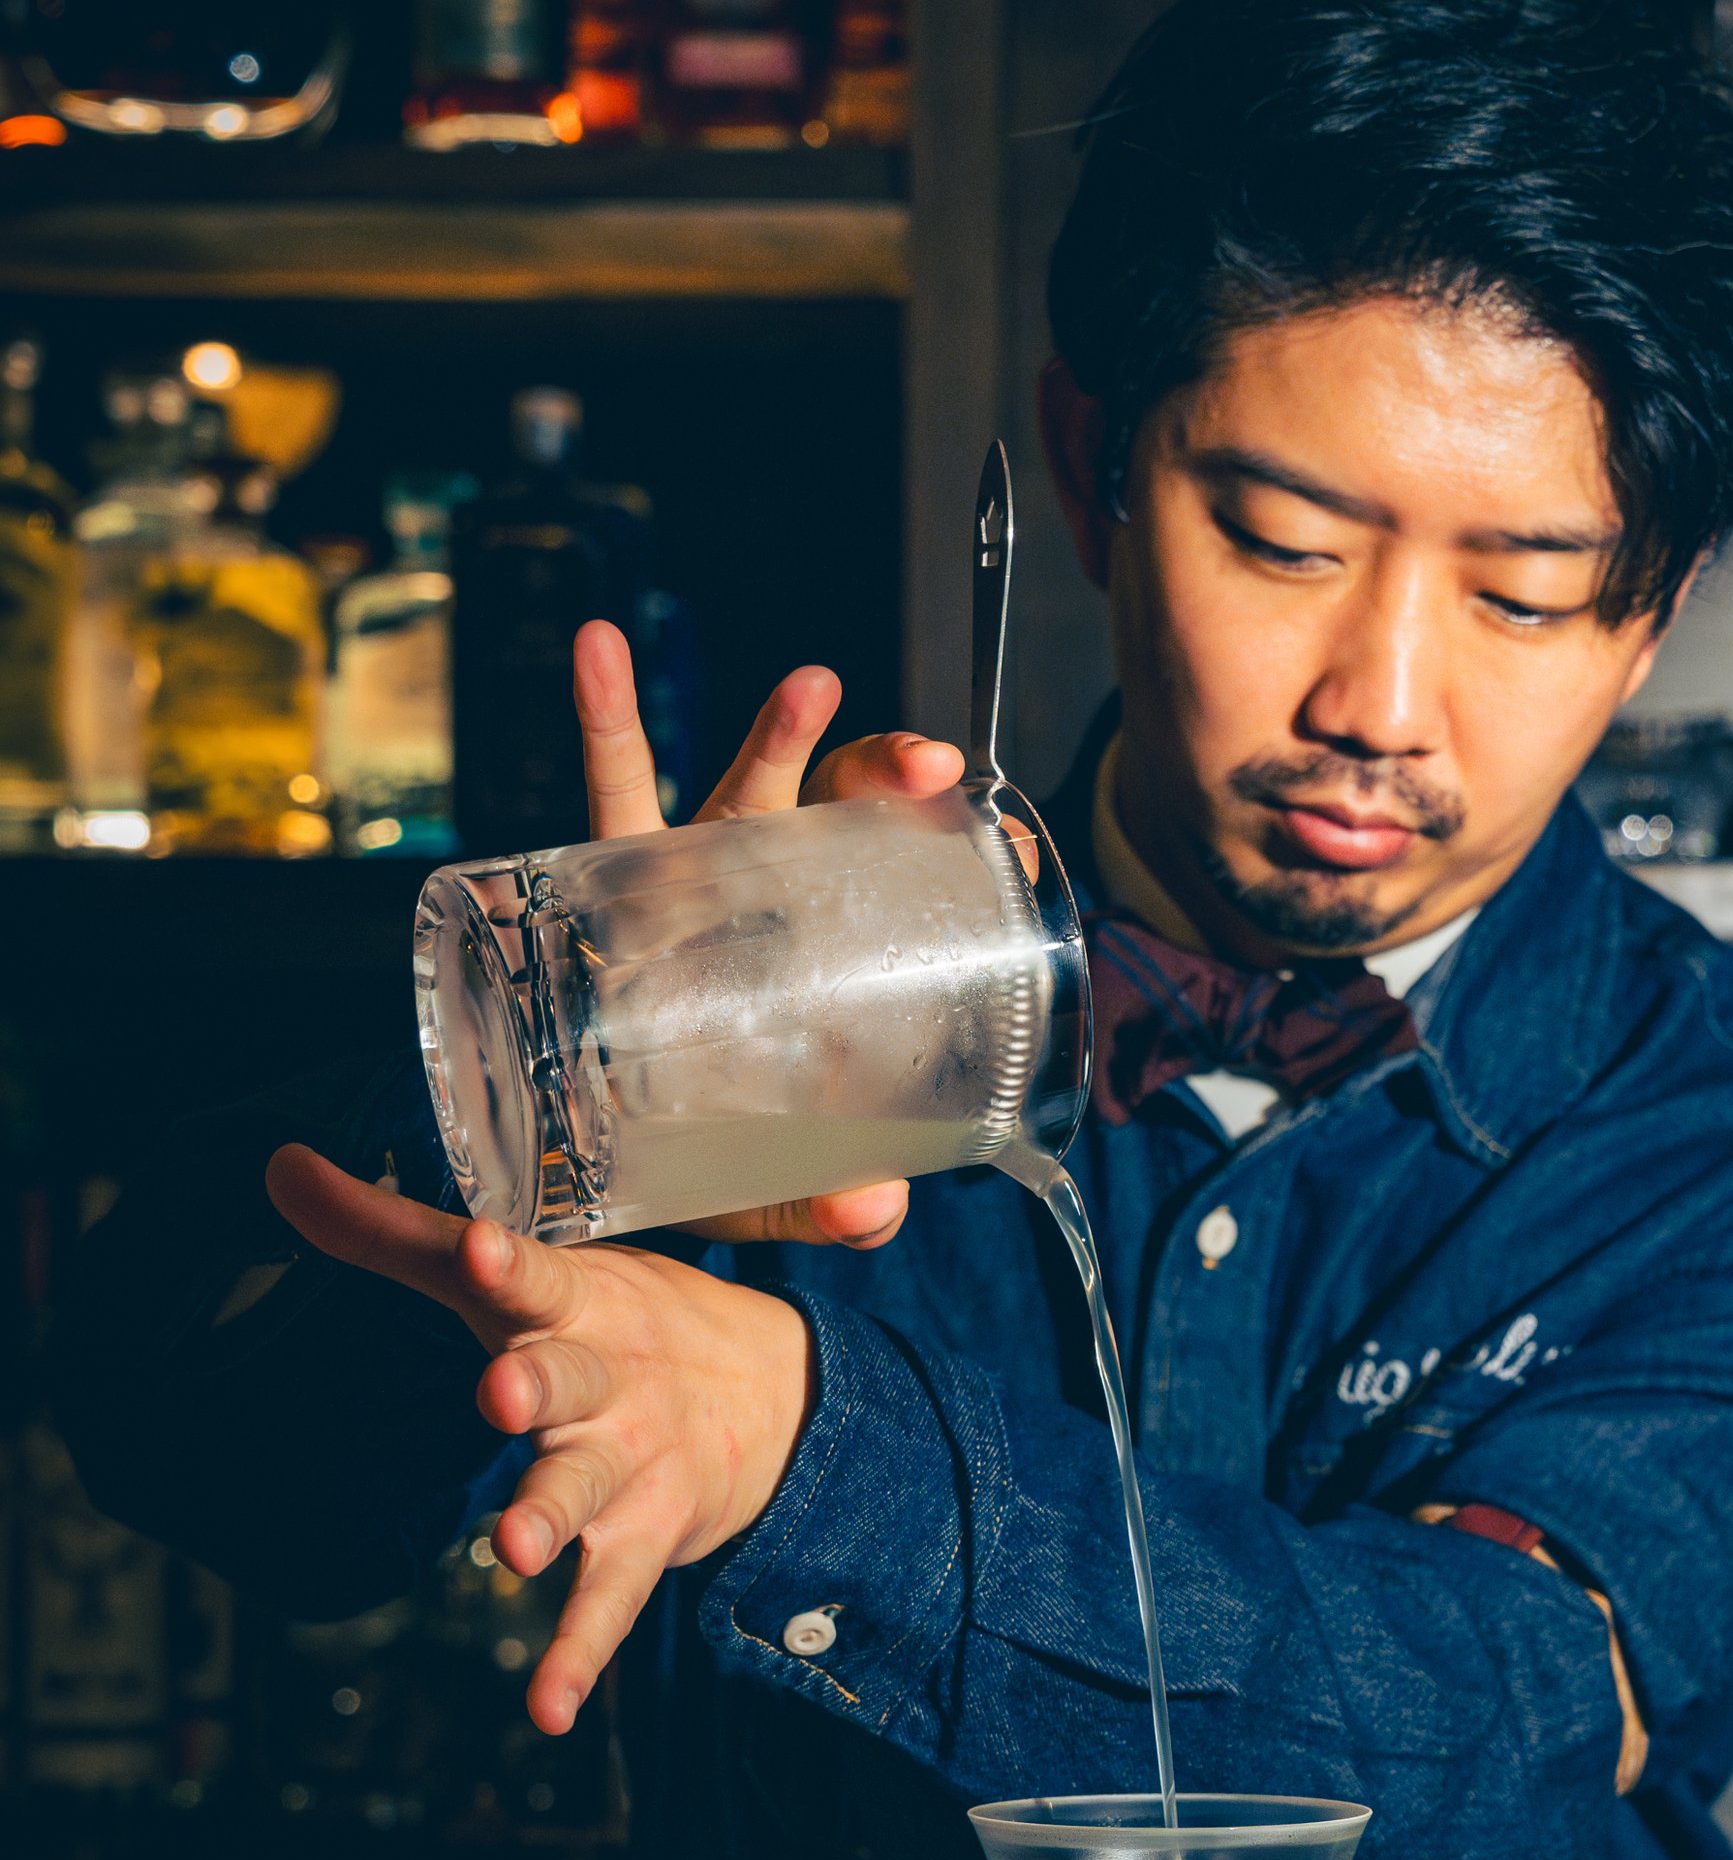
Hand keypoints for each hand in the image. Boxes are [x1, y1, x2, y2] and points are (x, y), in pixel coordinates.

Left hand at [266, 1145, 815, 1734]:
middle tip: (502, 1393)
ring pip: (584, 1489)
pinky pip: (610, 1604)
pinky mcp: (645, 1538)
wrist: (779, 1397)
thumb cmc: (613, 1326)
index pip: (537, 1275)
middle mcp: (607, 1380)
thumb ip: (394, 1234)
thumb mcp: (521, 1276)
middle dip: (537, 1386)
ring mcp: (630, 1463)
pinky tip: (550, 1710)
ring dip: (552, 1515)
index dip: (507, 1264)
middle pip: (568, 1379)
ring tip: (517, 1551)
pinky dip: (580, 1657)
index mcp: (578, 1304)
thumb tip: (277, 1168)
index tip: (482, 1249)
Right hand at [577, 618, 967, 1251]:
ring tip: (814, 683)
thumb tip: (874, 1212)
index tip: (1015, 847)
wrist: (590, 1157)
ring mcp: (698, 872)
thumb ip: (820, 1204)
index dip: (962, 859)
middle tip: (927, 768)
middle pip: (846, 815)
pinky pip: (610, 784)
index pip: (908, 890)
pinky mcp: (610, 874)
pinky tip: (599, 647)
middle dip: (888, 777)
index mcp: (829, 959)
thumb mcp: (765, 1190)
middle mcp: (775, 898)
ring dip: (778, 726)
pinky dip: (607, 713)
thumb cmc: (701, 1153)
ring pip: (747, 782)